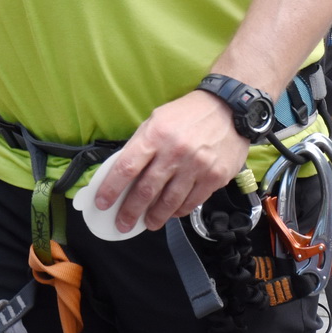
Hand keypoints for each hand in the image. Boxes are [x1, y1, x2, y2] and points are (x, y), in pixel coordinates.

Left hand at [90, 91, 248, 232]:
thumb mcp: (157, 119)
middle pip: (146, 190)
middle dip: (131, 211)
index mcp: (155, 135)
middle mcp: (175, 152)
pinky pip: (192, 202)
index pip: (126, 167)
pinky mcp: (214, 177)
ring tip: (148, 223)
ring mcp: (196, 166)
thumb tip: (124, 171)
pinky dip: (179, 211)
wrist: (229, 109)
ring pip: (170, 202)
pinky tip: (172, 212)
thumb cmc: (188, 114)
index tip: (103, 202)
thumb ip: (141, 144)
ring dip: (156, 216)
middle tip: (123, 223)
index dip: (111, 189)